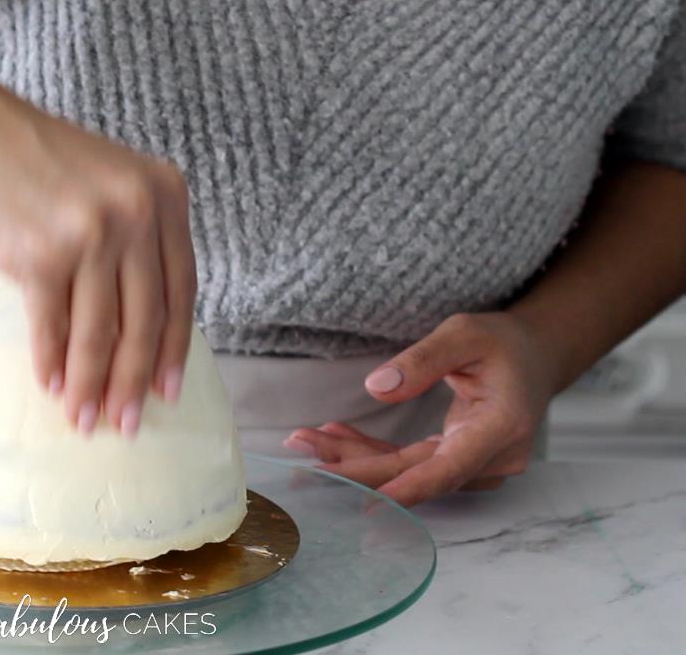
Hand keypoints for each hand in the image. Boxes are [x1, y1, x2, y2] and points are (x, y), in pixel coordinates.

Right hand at [0, 96, 196, 437]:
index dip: (175, 348)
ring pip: (100, 332)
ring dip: (91, 385)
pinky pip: (53, 326)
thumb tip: (138, 328)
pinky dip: (51, 362)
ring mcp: (90, 234)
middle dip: (133, 381)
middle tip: (127, 424)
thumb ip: (133, 237)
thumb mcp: (107, 181)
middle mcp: (136, 212)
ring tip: (85, 421)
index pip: (181, 289)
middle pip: (144, 320)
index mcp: (163, 193)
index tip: (169, 390)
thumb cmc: (31, 159)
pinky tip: (51, 386)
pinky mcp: (41, 255)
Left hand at [283, 313, 555, 506]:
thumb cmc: (503, 342)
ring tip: (308, 441)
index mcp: (502, 427)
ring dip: (356, 459)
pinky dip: (373, 454)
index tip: (363, 502)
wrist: (535, 356)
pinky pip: (411, 464)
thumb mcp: (466, 334)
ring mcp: (477, 465)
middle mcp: (493, 458)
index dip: (405, 489)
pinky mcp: (459, 461)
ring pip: (408, 471)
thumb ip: (425, 359)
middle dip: (355, 466)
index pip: (448, 468)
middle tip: (302, 453)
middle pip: (416, 472)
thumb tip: (378, 387)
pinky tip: (337, 439)